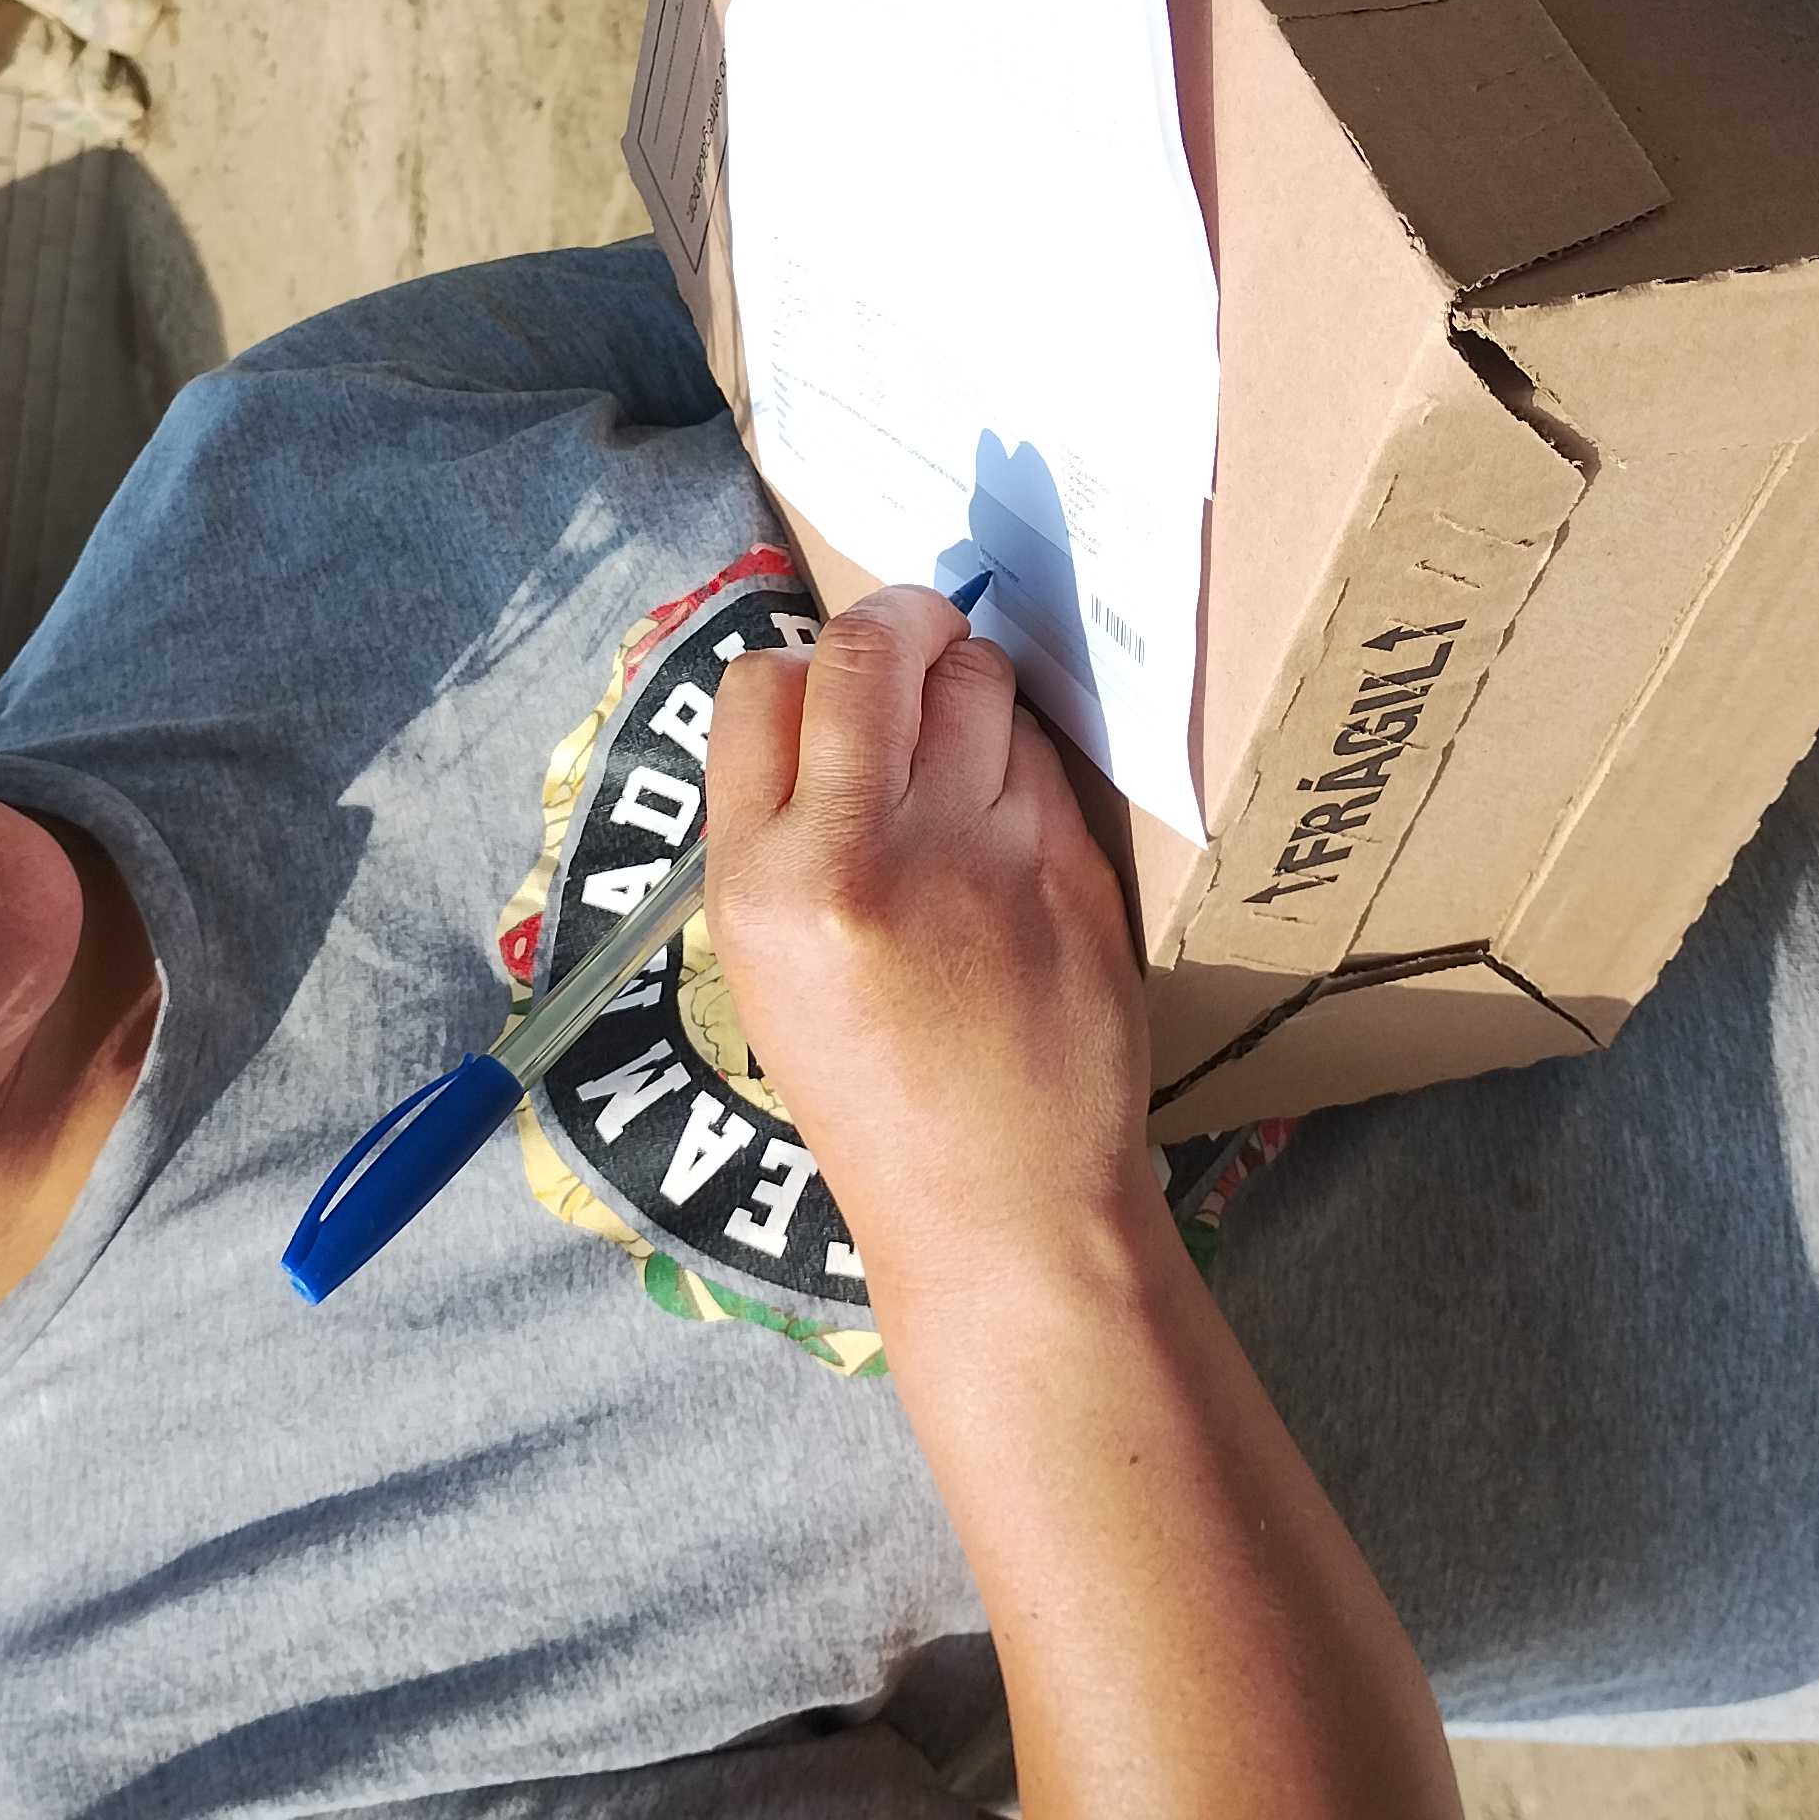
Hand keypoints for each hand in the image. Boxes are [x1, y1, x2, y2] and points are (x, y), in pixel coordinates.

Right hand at [703, 587, 1153, 1304]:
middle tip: (918, 632)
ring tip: (967, 738)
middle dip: (897, 619)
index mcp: (757, 882)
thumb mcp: (769, 964)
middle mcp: (852, 852)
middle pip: (865, 648)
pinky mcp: (1062, 861)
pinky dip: (1024, 759)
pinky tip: (1014, 817)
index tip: (830, 681)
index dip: (799, 665)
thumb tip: (813, 694)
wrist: (997, 1201)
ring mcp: (967, 850)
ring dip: (969, 683)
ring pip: (971, 679)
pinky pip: (1038, 749)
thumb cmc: (872, 1090)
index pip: (756, 684)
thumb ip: (779, 830)